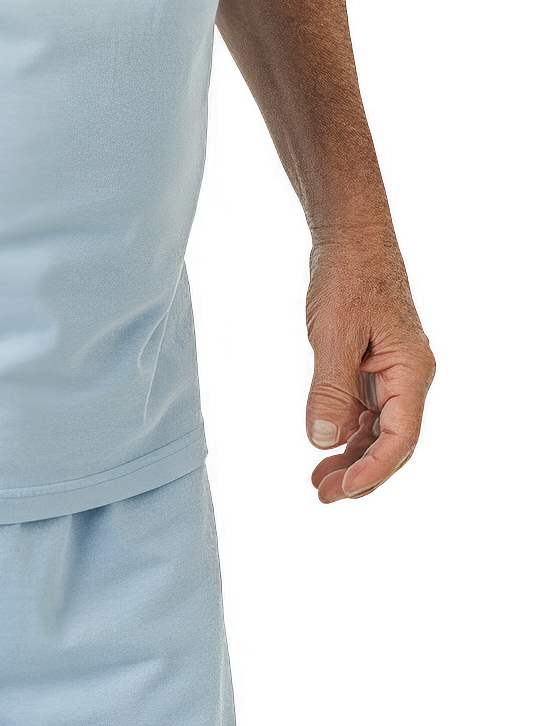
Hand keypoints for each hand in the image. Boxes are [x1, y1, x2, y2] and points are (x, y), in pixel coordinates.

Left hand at [298, 226, 438, 504]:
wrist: (350, 234)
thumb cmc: (351, 275)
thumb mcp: (336, 337)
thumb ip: (331, 392)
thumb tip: (323, 440)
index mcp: (410, 372)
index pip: (398, 440)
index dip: (370, 470)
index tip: (341, 489)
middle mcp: (404, 375)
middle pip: (387, 439)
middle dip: (355, 469)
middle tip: (321, 492)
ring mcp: (386, 369)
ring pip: (372, 425)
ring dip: (346, 452)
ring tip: (316, 476)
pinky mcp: (367, 361)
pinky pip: (359, 405)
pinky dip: (340, 426)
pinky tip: (319, 441)